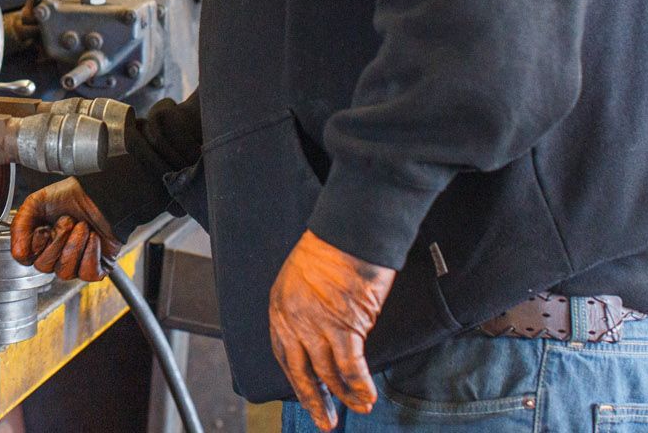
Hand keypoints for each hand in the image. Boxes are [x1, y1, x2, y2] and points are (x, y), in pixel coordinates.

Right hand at [9, 178, 118, 281]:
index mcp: (39, 242)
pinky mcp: (95, 269)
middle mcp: (55, 256)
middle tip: (68, 221)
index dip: (36, 243)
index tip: (45, 227)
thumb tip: (18, 254)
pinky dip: (91, 253)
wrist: (100, 193)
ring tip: (83, 226)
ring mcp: (74, 265)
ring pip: (64, 272)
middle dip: (58, 239)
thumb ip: (19, 225)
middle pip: (44, 266)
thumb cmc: (71, 196)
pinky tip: (94, 237)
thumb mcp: (36, 203)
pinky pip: (87, 274)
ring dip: (75, 245)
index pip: (25, 259)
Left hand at [268, 230, 396, 430]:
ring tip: (359, 406)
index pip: (284, 354)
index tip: (307, 394)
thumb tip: (320, 333)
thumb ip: (304, 308)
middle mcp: (293, 320)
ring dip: (345, 395)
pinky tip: (368, 396)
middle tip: (325, 422)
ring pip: (329, 372)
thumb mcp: (300, 278)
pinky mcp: (345, 326)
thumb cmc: (330, 249)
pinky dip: (360, 384)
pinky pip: (351, 366)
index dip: (297, 378)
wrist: (348, 233)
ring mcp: (317, 325)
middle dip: (314, 400)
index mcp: (279, 307)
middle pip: (301, 372)